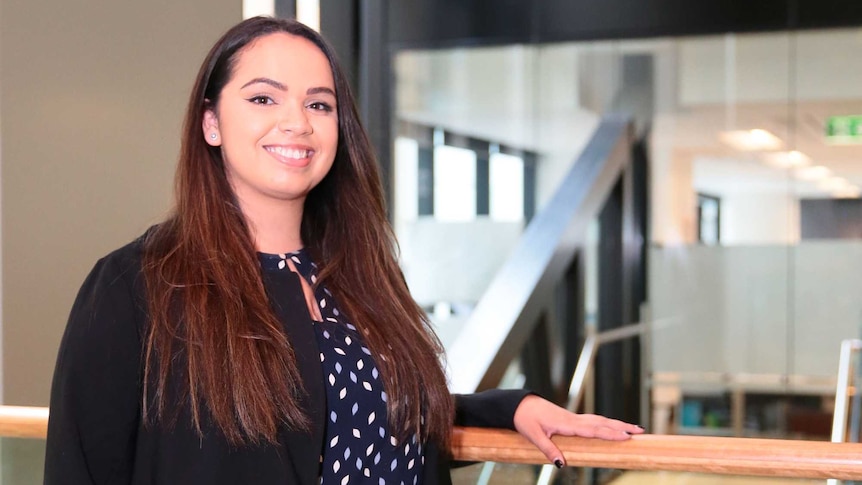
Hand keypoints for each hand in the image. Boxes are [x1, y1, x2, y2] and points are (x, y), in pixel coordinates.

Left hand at [512, 394, 643, 467]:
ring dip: (616, 424)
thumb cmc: (526, 420)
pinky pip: (593, 421)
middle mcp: (573, 419)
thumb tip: (562, 464)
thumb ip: (549, 450)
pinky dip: (605, 423)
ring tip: (633, 428)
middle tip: (640, 431)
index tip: (626, 435)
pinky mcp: (571, 419)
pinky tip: (612, 426)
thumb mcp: (535, 436)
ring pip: (599, 420)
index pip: (593, 429)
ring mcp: (573, 418)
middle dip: (621, 426)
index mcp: (567, 423)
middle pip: (602, 423)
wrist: (520, 405)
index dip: (610, 433)